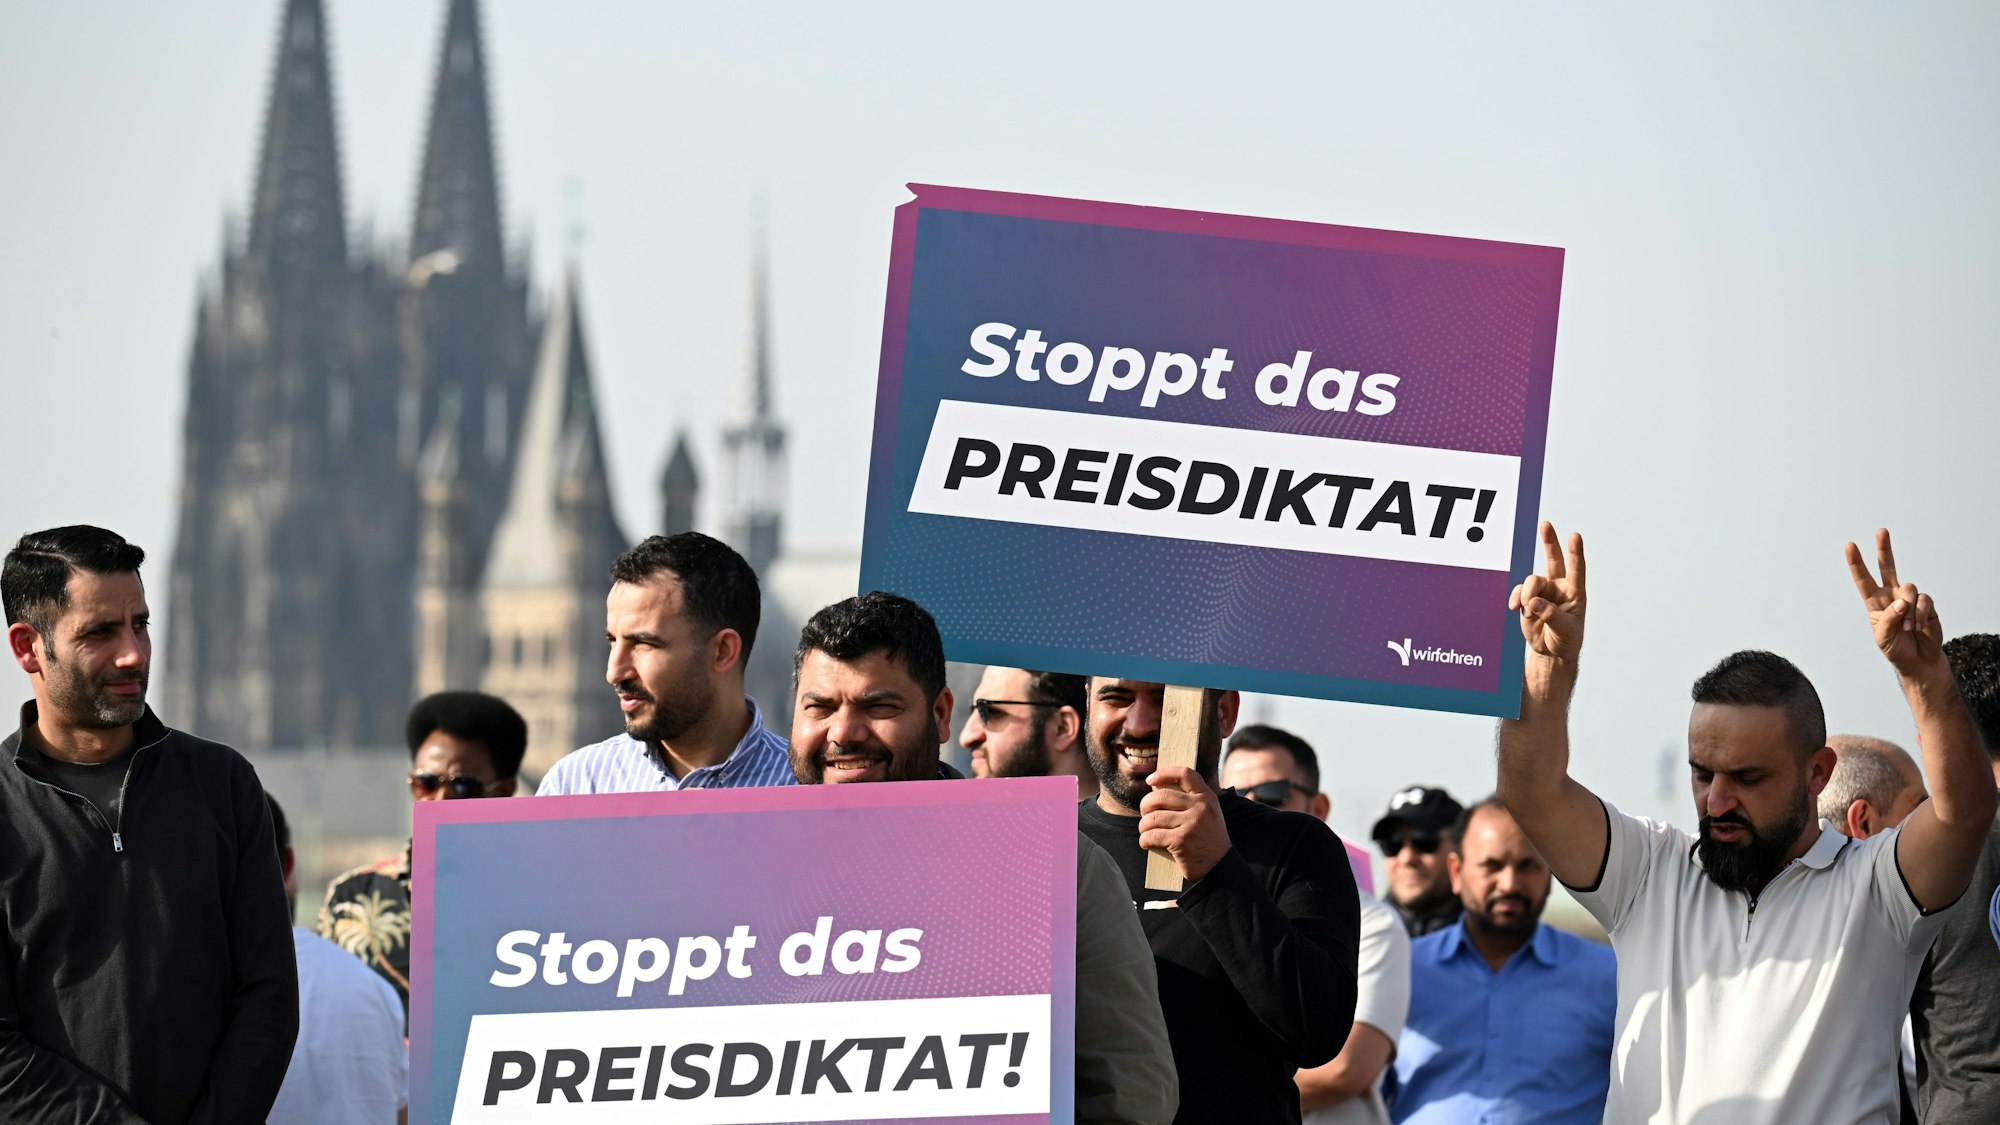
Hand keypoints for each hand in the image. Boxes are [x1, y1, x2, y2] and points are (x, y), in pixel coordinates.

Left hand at [1140, 766, 1231, 881]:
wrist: (1221, 866)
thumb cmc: (1208, 838)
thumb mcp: (1208, 813)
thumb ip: (1191, 800)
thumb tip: (1157, 790)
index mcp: (1207, 797)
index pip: (1184, 774)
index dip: (1164, 773)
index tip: (1150, 779)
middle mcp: (1200, 807)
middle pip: (1160, 796)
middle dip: (1145, 805)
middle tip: (1145, 814)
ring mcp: (1191, 823)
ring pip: (1153, 818)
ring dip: (1143, 826)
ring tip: (1145, 831)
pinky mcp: (1181, 840)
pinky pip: (1152, 835)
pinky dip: (1145, 840)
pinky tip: (1146, 843)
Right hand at [1508, 522, 1586, 669]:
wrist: (1551, 651)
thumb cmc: (1565, 639)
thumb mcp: (1565, 630)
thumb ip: (1551, 614)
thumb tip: (1533, 602)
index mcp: (1575, 592)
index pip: (1577, 569)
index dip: (1576, 552)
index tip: (1575, 536)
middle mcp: (1559, 587)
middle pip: (1554, 560)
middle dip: (1549, 541)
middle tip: (1545, 524)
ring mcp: (1542, 592)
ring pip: (1531, 581)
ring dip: (1527, 594)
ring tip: (1526, 609)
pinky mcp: (1527, 600)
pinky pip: (1519, 593)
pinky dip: (1516, 599)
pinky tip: (1515, 608)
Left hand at [1845, 528, 1944, 676]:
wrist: (1917, 659)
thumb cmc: (1895, 647)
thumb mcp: (1882, 637)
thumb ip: (1888, 619)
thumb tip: (1901, 602)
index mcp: (1874, 601)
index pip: (1863, 579)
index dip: (1856, 562)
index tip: (1849, 545)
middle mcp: (1891, 595)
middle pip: (1887, 567)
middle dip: (1884, 549)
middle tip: (1881, 531)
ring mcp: (1909, 598)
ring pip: (1908, 587)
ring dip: (1907, 609)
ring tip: (1907, 627)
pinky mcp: (1926, 604)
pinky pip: (1923, 600)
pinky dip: (1919, 614)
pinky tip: (1917, 627)